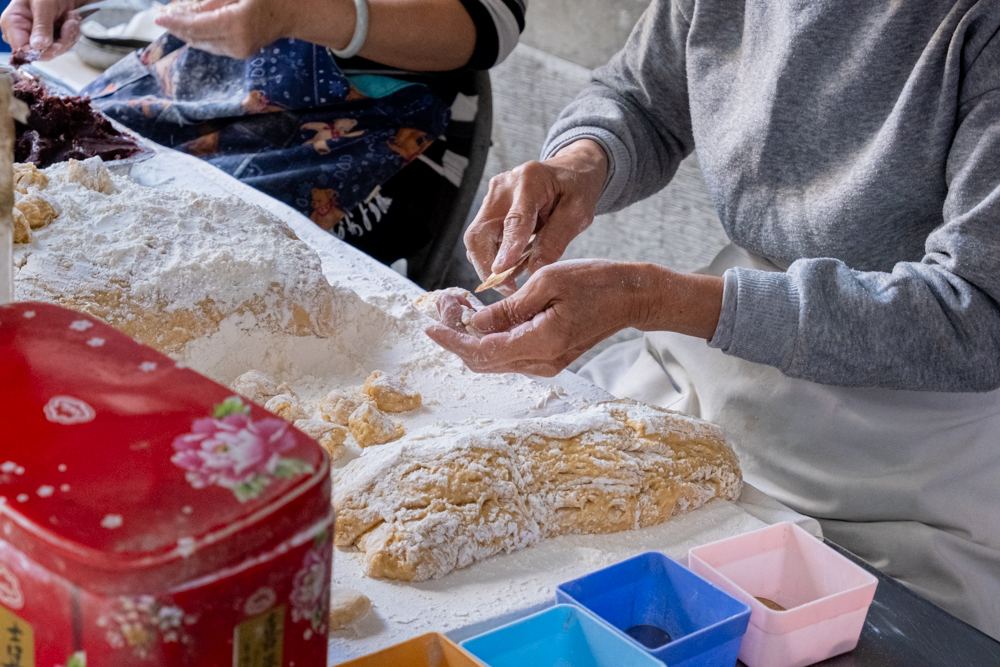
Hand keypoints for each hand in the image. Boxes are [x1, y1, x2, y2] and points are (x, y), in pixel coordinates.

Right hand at [1, 0, 82, 58]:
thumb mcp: (43, 5)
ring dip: (69, 36)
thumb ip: (41, 26)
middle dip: (61, 41)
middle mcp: (22, 34)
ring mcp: (36, 39)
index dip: (42, 52)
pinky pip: (63, 47)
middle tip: (70, 24)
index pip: (23, 50)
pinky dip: (71, 35)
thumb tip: (38, 46)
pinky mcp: (49, 41)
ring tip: (71, 19)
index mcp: (12, 24)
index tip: (58, 45)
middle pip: (43, 53)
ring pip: (56, 51)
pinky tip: (71, 22)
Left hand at [155, 0, 315, 58]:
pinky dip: (199, 37)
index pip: (197, 27)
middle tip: (162, 18)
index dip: (176, 23)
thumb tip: (186, 8)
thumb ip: (212, 1)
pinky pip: (212, 46)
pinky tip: (191, 28)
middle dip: (178, 28)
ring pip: (203, 44)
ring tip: (173, 22)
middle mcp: (236, 43)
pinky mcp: (240, 54)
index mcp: (236, 25)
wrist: (289, 13)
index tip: (159, 17)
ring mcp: (239, 51)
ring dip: (187, 33)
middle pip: (197, 38)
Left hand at [426, 260, 723, 376]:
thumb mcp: (547, 282)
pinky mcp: (549, 358)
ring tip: (458, 307)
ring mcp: (546, 364)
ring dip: (471, 338)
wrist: (633, 297)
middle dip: (457, 338)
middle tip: (444, 306)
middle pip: (483, 362)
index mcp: (541, 342)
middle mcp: (541, 362)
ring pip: (494, 360)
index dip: (452, 340)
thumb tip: (474, 322)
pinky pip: (509, 355)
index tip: (430, 326)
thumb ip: (508, 307)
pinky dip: (490, 338)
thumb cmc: (596, 282)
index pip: (483, 351)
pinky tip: (482, 316)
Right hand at [464, 139, 607, 295]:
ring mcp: (491, 198)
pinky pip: (483, 240)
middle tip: (508, 289)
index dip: (507, 247)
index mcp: (530, 180)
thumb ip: (556, 239)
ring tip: (512, 283)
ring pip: (476, 240)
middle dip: (487, 265)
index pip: (515, 219)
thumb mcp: (578, 212)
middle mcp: (503, 187)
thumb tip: (536, 269)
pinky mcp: (488, 210)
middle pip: (480, 232)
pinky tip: (511, 268)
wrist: (568, 172)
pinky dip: (493, 258)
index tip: (502, 271)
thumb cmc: (576, 189)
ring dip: (489, 265)